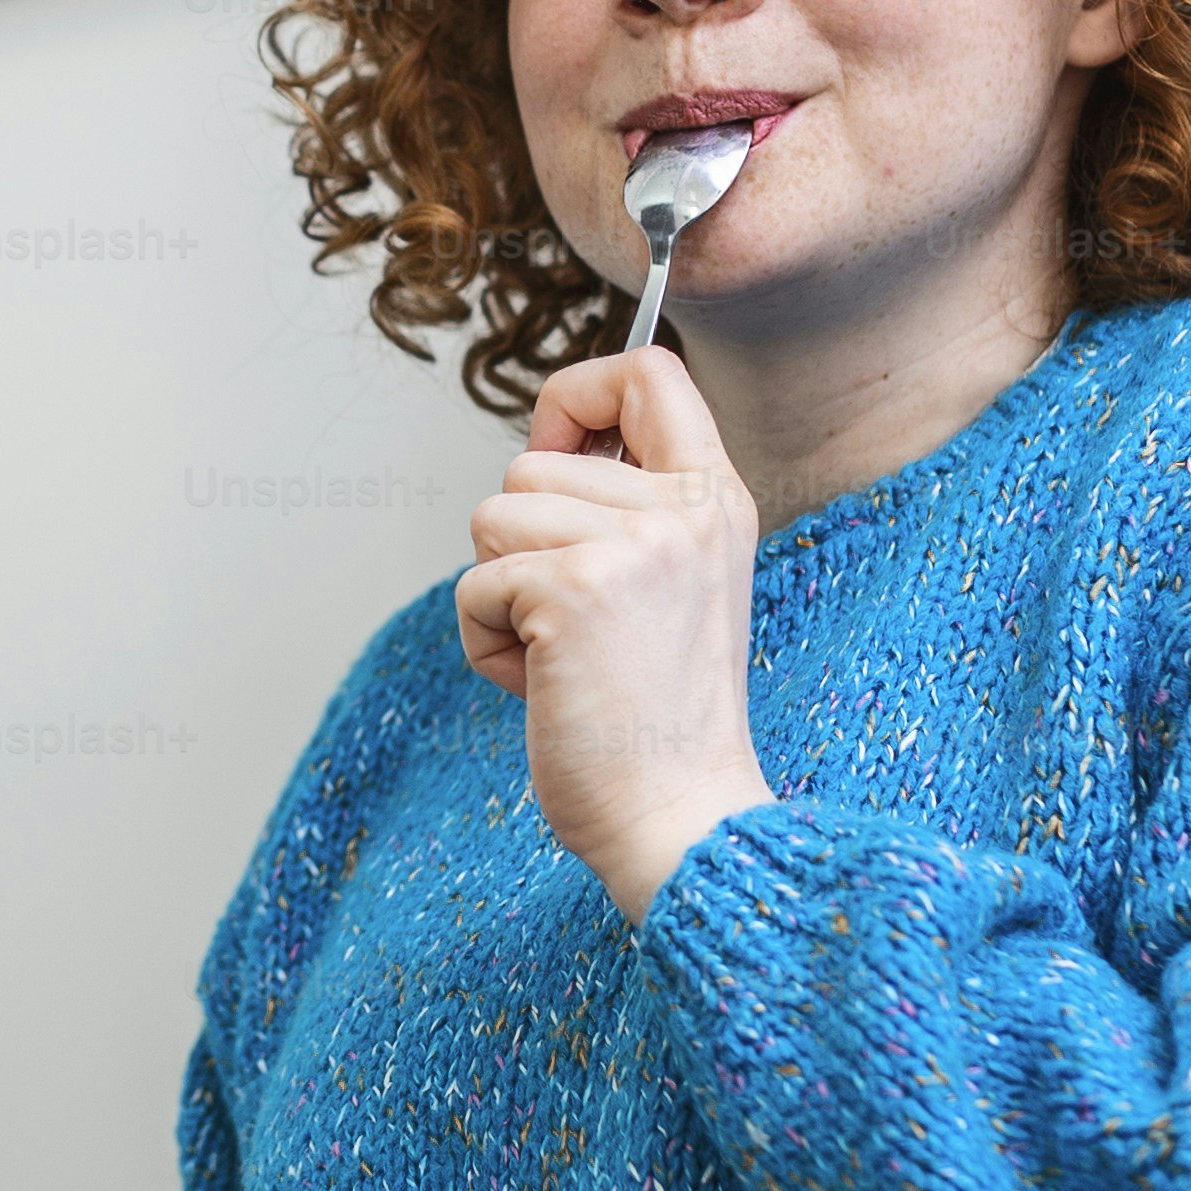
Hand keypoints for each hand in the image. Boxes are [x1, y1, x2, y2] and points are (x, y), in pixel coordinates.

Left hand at [457, 346, 775, 920]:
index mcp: (716, 500)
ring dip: (501, 596)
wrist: (679, 817)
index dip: (577, 394)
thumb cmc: (658, 721)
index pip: (650, 373)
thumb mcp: (673, 586)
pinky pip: (474, 584)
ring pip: (492, 518)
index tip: (555, 446)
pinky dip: (485, 642)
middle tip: (575, 626)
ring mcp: (632, 545)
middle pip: (530, 462)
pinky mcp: (572, 590)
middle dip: (520, 545)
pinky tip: (542, 686)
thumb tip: (544, 450)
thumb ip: (628, 512)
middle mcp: (684, 510)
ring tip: (561, 657)